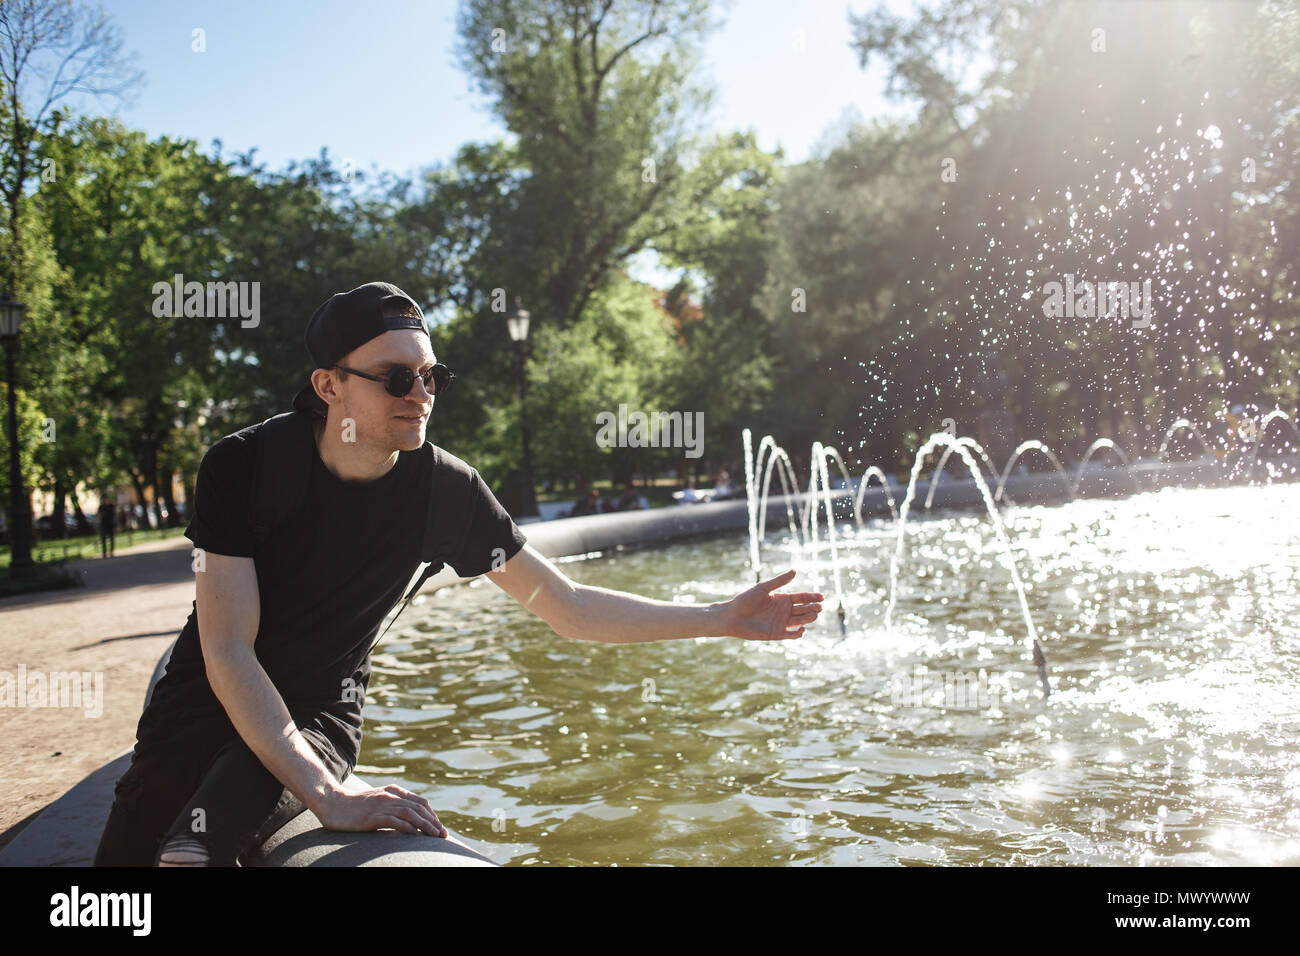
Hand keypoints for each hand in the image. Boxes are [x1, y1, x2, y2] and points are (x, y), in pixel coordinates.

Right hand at [313, 784, 447, 837]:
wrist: (332, 803)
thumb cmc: (355, 806)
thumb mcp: (378, 802)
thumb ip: (392, 806)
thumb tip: (408, 821)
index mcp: (394, 791)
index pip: (420, 802)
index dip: (432, 815)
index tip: (439, 827)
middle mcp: (391, 796)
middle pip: (419, 808)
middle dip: (433, 822)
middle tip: (443, 835)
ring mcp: (382, 805)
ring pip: (410, 813)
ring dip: (425, 825)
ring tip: (434, 836)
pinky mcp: (372, 816)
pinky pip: (394, 820)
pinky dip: (407, 827)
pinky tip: (415, 835)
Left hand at [721, 569, 823, 640]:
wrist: (732, 616)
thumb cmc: (745, 600)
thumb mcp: (763, 588)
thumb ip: (779, 581)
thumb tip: (795, 570)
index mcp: (782, 599)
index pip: (802, 598)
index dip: (812, 597)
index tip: (822, 596)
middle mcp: (784, 611)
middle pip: (804, 610)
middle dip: (813, 608)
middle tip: (819, 607)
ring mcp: (781, 622)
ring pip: (800, 621)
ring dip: (808, 619)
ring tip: (814, 615)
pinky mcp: (776, 634)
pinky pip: (790, 634)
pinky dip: (797, 633)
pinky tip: (801, 630)